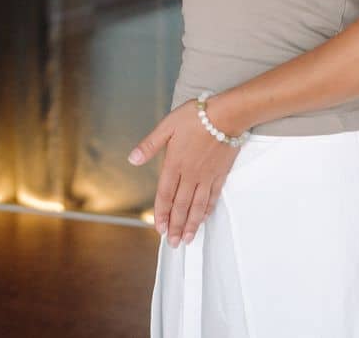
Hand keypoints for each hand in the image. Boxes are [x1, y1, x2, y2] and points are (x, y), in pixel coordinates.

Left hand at [129, 100, 241, 247]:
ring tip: (187, 239)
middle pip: (181, 206)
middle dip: (175, 226)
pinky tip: (204, 218)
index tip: (159, 229)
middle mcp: (190, 175)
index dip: (161, 213)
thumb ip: (149, 145)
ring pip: (197, 206)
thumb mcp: (166, 126)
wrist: (226, 115)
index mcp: (174, 164)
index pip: (165, 195)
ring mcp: (206, 177)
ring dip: (191, 224)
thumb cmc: (195, 117)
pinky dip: (207, 210)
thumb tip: (132, 159)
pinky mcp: (220, 174)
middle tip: (172, 243)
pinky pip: (212, 197)